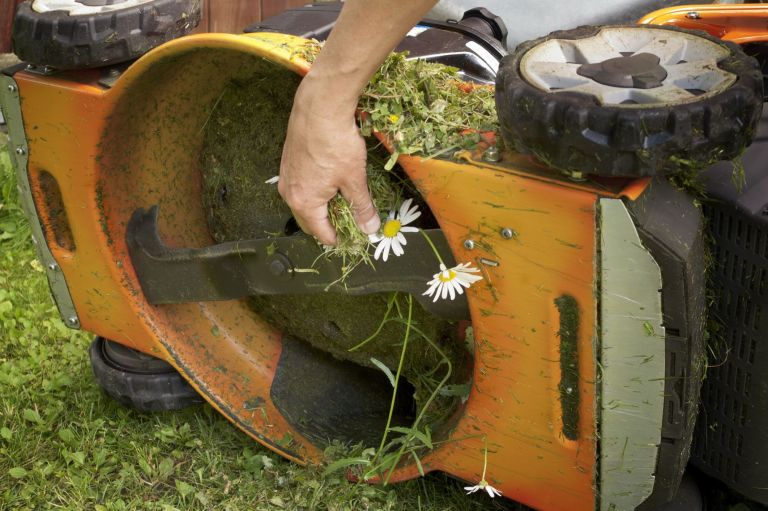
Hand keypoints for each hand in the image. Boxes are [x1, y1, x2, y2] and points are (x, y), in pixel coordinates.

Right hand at [278, 75, 380, 244]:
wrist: (319, 107)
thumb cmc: (337, 144)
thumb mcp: (354, 179)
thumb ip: (361, 207)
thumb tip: (370, 229)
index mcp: (304, 203)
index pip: (321, 233)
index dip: (340, 238)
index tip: (356, 236)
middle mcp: (289, 193)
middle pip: (309, 221)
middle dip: (328, 225)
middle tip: (351, 222)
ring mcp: (286, 176)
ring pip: (303, 203)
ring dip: (321, 208)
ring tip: (342, 201)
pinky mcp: (288, 161)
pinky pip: (300, 187)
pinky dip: (314, 191)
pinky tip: (330, 181)